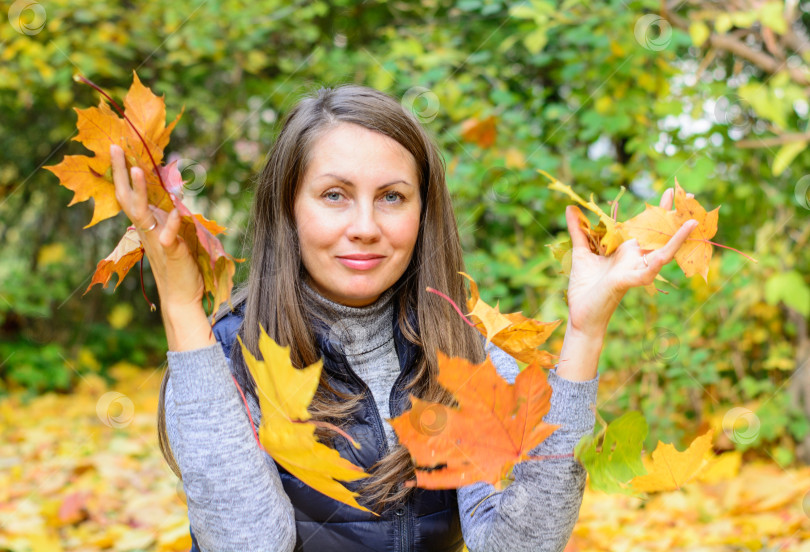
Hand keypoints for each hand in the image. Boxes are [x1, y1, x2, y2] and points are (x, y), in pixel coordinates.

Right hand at [110, 145, 212, 352]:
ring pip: (142, 214)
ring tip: (136, 169)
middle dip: (120, 173)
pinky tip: (177, 209)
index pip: (130, 195)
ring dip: (141, 192)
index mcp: (147, 225)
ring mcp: (157, 241)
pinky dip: (172, 223)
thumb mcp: (173, 235)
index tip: (118, 149)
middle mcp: (147, 231)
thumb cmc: (178, 265)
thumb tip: (172, 196)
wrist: (182, 296)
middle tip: (115, 147)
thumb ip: (169, 217)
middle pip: (128, 198)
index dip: (123, 173)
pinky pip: (169, 236)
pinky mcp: (171, 252)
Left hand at [563, 187, 697, 338]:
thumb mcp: (580, 253)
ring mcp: (635, 269)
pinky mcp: (629, 280)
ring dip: (677, 237)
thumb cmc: (585, 288)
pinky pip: (648, 270)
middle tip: (687, 194)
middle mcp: (635, 258)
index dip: (657, 210)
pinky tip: (668, 252)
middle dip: (672, 216)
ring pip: (662, 252)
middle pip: (658, 234)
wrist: (581, 314)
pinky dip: (658, 262)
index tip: (669, 191)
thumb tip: (570, 208)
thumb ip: (578, 231)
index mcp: (626, 250)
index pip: (644, 226)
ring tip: (692, 221)